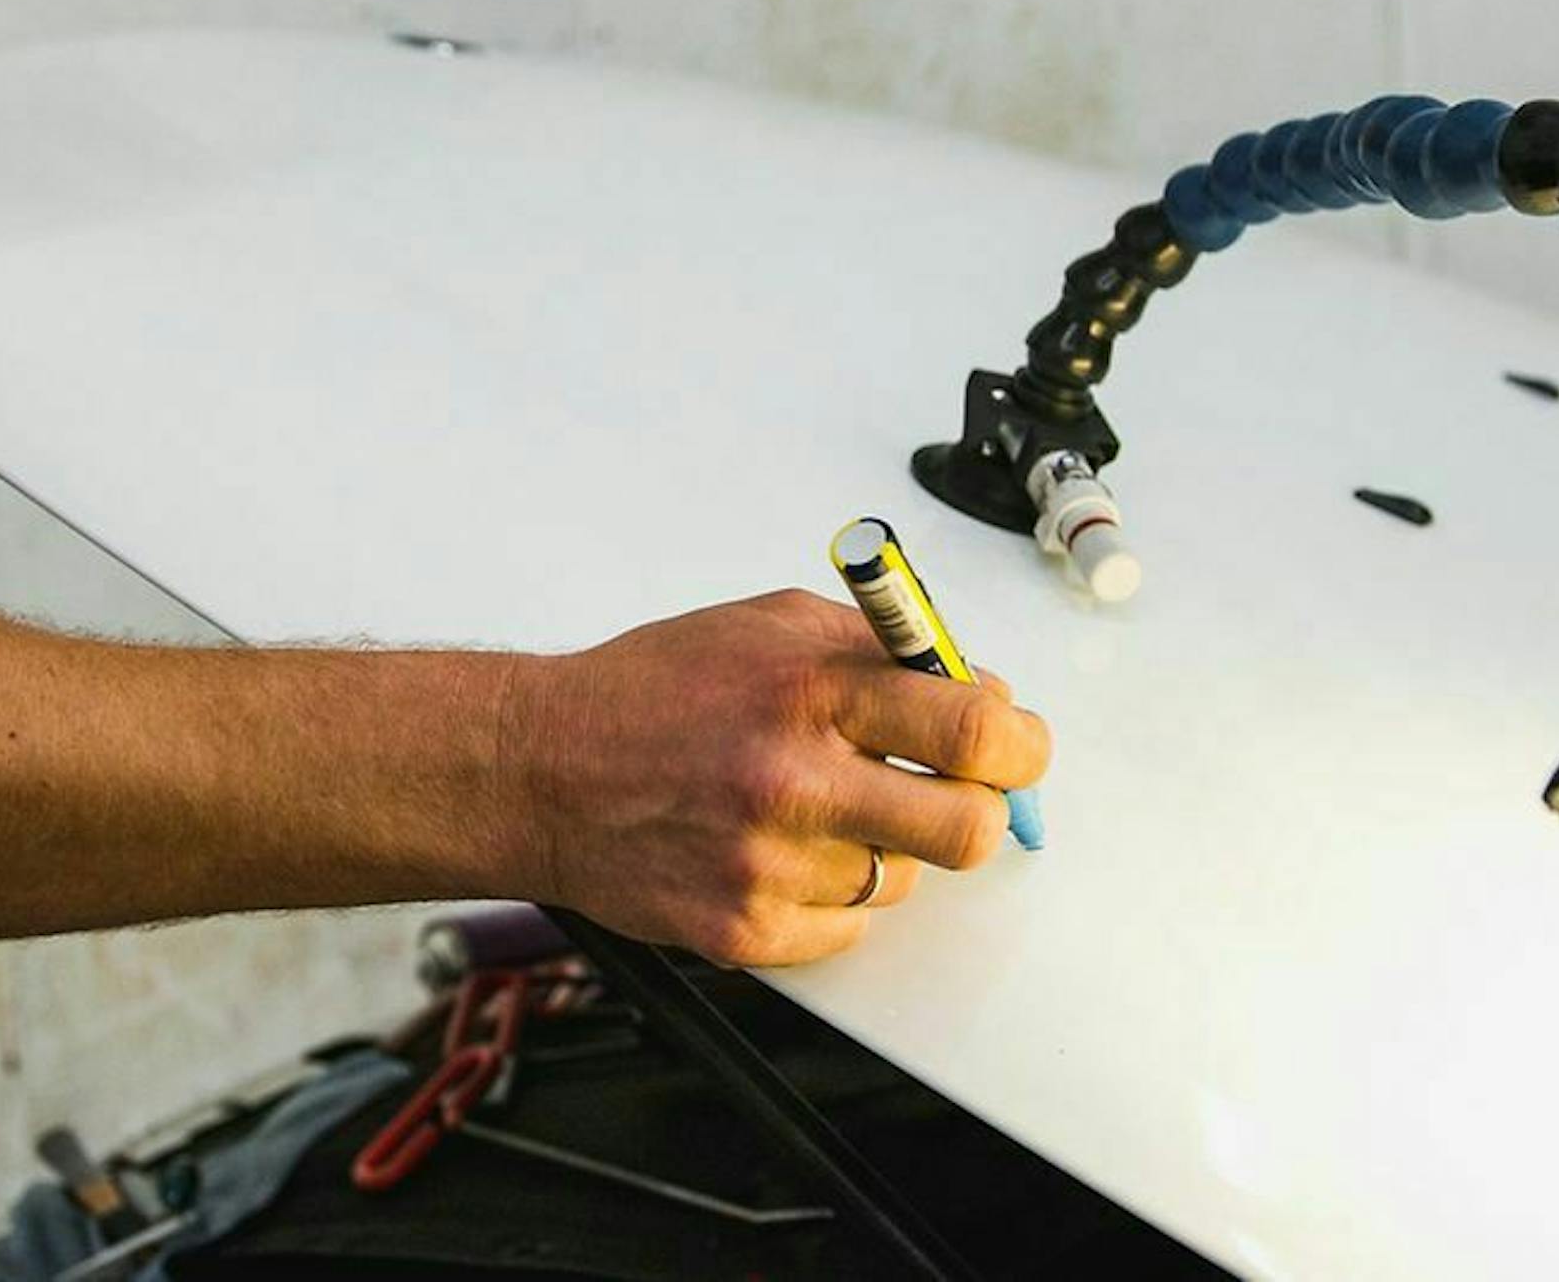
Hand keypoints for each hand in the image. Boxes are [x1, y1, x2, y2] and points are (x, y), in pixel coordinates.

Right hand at [504, 588, 1052, 965]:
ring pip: (905, 881)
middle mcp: (793, 780)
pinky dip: (831, 896)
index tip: (1015, 746)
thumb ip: (882, 650)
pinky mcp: (744, 933)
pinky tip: (777, 852)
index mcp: (809, 689)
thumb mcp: (769, 625)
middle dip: (975, 809)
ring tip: (818, 810)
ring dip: (885, 848)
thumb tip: (981, 694)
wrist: (539, 769)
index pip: (974, 727)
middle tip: (947, 790)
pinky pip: (848, 930)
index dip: (1019, 743)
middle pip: (969, 828)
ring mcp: (769, 867)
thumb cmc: (653, 691)